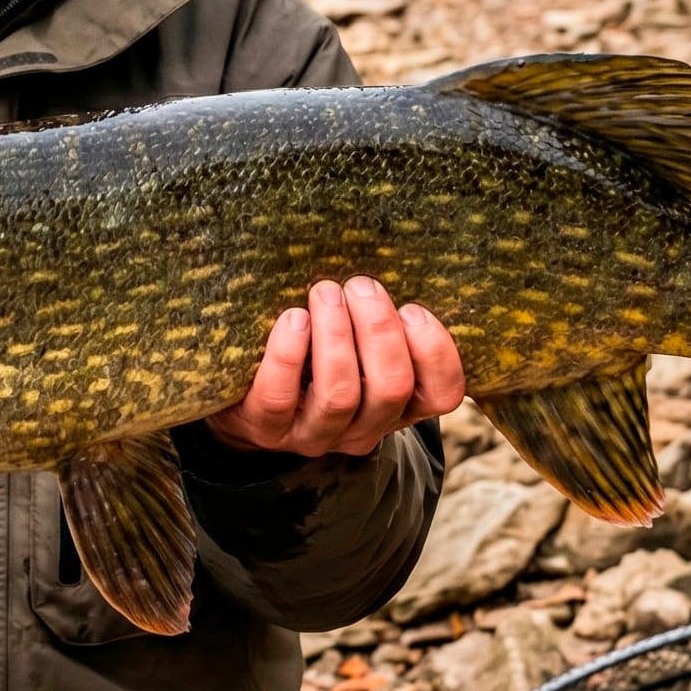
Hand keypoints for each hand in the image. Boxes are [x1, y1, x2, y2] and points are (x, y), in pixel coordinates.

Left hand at [208, 278, 464, 457]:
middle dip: (379, 330)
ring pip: (339, 395)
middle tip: (360, 285)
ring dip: (336, 336)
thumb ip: (377, 318)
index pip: (442, 394)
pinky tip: (292, 318)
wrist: (248, 401)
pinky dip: (287, 355)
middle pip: (391, 388)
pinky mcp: (267, 429)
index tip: (413, 307)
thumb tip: (387, 256)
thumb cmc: (315, 353)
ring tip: (325, 292)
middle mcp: (364, 429)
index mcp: (399, 406)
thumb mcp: (357, 341)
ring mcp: (315, 434)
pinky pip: (279, 398)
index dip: (435, 351)